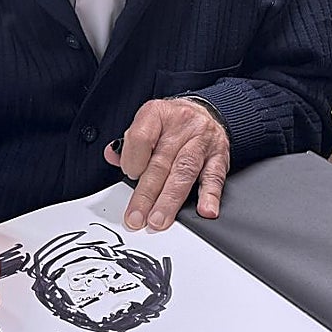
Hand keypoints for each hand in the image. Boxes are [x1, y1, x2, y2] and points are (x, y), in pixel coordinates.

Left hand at [103, 97, 229, 230]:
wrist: (203, 112)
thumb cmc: (170, 123)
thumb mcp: (146, 123)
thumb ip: (129, 144)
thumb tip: (112, 156)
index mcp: (157, 114)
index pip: (141, 137)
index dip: (132, 160)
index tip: (129, 175)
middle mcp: (181, 125)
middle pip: (161, 162)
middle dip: (147, 194)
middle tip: (137, 217)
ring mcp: (202, 140)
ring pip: (184, 172)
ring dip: (170, 201)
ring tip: (159, 219)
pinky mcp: (219, 155)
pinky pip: (214, 177)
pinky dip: (210, 195)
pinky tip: (205, 209)